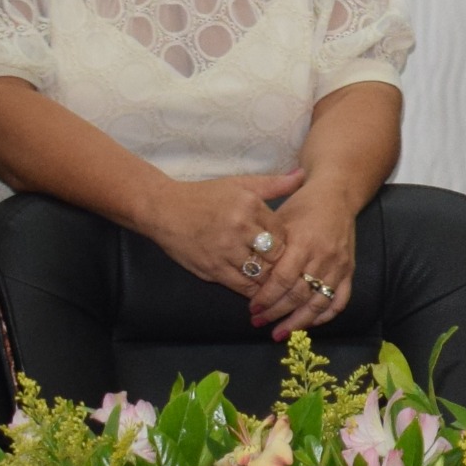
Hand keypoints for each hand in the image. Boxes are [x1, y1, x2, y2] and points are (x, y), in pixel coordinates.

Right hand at [138, 168, 308, 299]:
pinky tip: (257, 288)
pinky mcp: (212, 269)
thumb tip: (302, 175)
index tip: (288, 247)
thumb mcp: (240, 184)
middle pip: (276, 255)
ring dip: (269, 280)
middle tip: (287, 269)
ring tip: (275, 281)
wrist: (162, 210)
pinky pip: (242, 286)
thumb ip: (274, 184)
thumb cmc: (204, 196)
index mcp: (249, 206)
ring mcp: (225, 251)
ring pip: (261, 274)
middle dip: (283, 264)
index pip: (283, 232)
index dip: (288, 242)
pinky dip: (254, 290)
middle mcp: (239, 228)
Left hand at [248, 180, 359, 336]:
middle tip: (258, 322)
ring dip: (298, 322)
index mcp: (304, 242)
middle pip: (299, 295)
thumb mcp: (281, 218)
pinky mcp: (348, 271)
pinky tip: (309, 324)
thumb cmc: (303, 205)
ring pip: (319, 304)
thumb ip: (269, 248)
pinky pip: (339, 301)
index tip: (252, 308)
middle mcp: (323, 256)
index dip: (267, 297)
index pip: (283, 279)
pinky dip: (325, 316)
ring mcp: (339, 266)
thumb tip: (249, 277)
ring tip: (280, 333)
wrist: (337, 195)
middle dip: (277, 313)